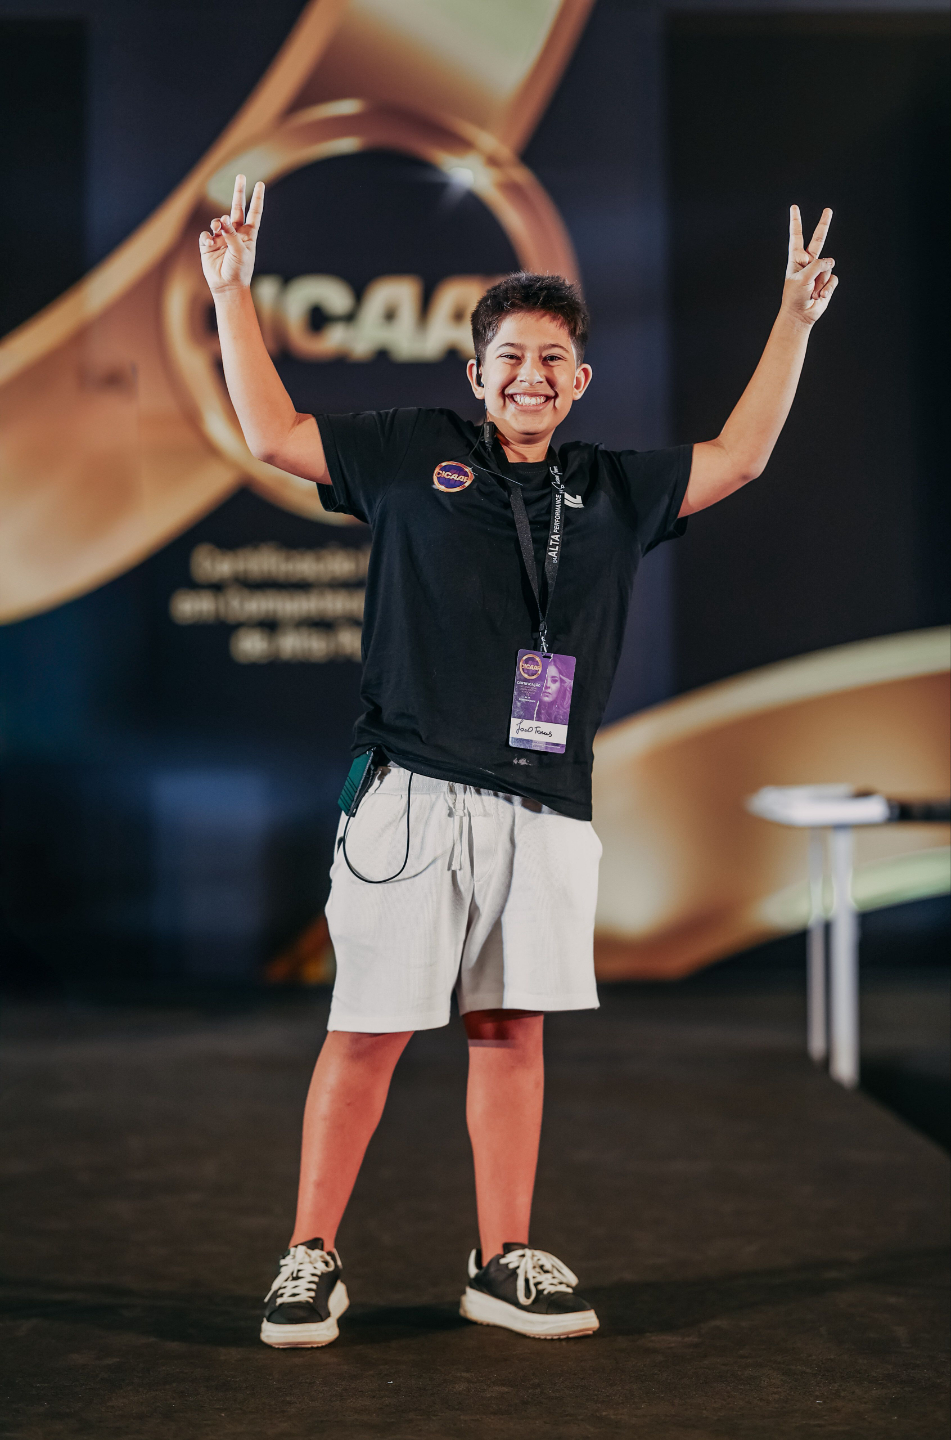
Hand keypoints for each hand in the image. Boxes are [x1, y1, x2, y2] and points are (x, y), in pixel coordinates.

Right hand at [199, 174, 264, 295]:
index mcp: (248, 235)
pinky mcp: (208, 245)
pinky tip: (210, 244)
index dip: (257, 199)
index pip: (253, 213)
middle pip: (236, 208)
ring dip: (217, 223)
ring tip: (218, 229)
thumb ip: (232, 234)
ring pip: (217, 221)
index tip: (260, 184)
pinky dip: (207, 237)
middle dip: (238, 192)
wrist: (227, 287)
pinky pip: (206, 235)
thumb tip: (223, 219)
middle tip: (241, 176)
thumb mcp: (240, 252)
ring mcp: (221, 238)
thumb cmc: (239, 271)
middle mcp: (235, 233)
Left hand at [782, 204, 837, 324]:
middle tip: (828, 210)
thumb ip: (817, 265)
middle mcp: (808, 262)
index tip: (794, 207)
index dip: (796, 222)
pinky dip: (827, 289)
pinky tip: (819, 296)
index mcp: (796, 259)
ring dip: (820, 281)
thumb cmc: (795, 297)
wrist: (800, 315)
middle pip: (818, 240)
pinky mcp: (827, 281)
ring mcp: (819, 271)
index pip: (796, 237)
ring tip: (812, 291)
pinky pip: (832, 279)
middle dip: (823, 225)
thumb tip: (831, 261)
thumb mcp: (802, 278)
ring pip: (828, 267)